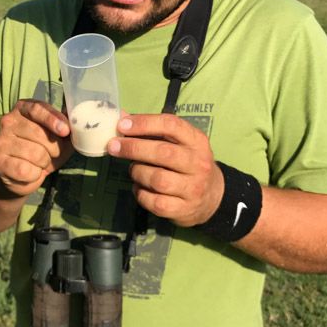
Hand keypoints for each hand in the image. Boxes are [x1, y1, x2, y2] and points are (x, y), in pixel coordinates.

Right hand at [0, 99, 73, 196]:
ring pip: (35, 153)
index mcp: (23, 108)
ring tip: (40, 163)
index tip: (65, 131)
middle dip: (54, 148)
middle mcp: (8, 121)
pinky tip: (31, 172)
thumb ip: (66, 126)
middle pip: (39, 134)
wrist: (21, 175)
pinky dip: (35, 174)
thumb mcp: (58, 136)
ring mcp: (1, 141)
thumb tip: (77, 120)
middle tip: (53, 154)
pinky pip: (26, 170)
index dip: (53, 119)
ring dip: (45, 163)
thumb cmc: (43, 151)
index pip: (37, 109)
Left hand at [107, 114, 223, 226]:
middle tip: (114, 146)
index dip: (144, 123)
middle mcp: (198, 163)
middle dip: (133, 148)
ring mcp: (193, 188)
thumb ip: (151, 130)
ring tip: (134, 169)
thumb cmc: (186, 163)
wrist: (211, 196)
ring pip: (157, 179)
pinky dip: (140, 193)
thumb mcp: (177, 143)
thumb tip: (121, 117)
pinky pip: (154, 202)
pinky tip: (140, 187)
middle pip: (163, 153)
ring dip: (137, 172)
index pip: (171, 125)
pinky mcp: (183, 209)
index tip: (122, 125)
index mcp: (197, 141)